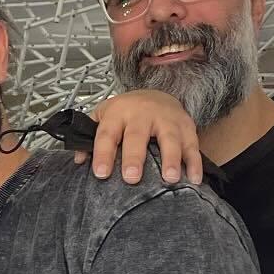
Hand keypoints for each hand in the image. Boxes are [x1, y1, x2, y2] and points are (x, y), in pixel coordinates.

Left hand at [81, 90, 202, 185]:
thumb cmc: (125, 113)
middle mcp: (143, 114)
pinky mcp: (186, 126)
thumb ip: (89, 137)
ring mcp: (167, 119)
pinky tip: (194, 179)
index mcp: (118, 113)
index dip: (103, 153)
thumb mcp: (102, 117)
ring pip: (170, 138)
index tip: (101, 173)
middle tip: (132, 178)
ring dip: (171, 159)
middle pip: (138, 136)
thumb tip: (79, 161)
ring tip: (170, 179)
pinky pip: (192, 145)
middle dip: (135, 157)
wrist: (155, 95)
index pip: (107, 134)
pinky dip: (194, 162)